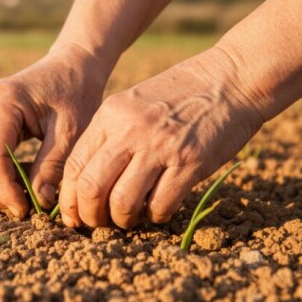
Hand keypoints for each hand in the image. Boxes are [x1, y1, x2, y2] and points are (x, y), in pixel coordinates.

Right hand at [0, 43, 111, 217]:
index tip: (26, 209)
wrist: (72, 66)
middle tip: (19, 209)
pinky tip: (18, 181)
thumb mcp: (72, 131)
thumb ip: (52, 166)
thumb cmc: (75, 93)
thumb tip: (39, 201)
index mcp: (1, 104)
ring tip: (19, 198)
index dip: (4, 190)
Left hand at [58, 46, 264, 227]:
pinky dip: (155, 216)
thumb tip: (85, 182)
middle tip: (99, 223)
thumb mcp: (132, 103)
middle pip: (91, 188)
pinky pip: (160, 205)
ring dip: (122, 220)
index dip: (69, 199)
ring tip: (130, 218)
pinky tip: (158, 209)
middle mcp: (130, 131)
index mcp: (109, 115)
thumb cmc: (179, 94)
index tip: (74, 214)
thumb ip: (109, 135)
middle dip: (89, 216)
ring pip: (122, 202)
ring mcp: (160, 147)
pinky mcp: (191, 163)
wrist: (232, 78)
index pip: (74, 167)